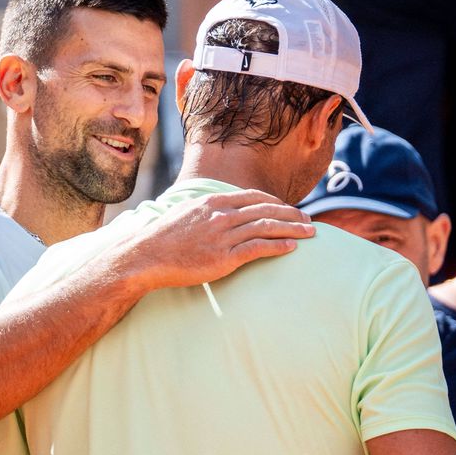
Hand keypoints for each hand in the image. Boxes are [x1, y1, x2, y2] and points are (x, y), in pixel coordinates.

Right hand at [122, 189, 314, 289]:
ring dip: (293, 229)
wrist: (145, 256)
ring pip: (267, 227)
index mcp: (213, 203)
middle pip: (266, 210)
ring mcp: (223, 235)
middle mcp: (221, 215)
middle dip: (291, 214)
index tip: (289, 208)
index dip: (275, 202)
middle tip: (309, 220)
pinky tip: (293, 248)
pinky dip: (278, 246)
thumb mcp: (185, 215)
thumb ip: (205, 212)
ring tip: (310, 233)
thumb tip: (216, 213)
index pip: (253, 197)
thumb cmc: (162, 240)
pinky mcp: (224, 257)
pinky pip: (258, 248)